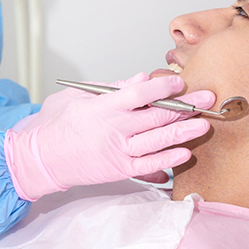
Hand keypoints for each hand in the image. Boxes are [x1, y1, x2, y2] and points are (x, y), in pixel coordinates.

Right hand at [5, 73, 214, 200]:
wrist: (41, 159)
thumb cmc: (56, 125)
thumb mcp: (79, 96)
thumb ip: (111, 88)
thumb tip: (140, 78)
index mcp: (104, 107)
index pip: (139, 93)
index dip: (163, 87)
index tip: (180, 81)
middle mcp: (114, 129)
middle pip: (156, 115)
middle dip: (186, 105)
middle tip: (207, 98)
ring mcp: (118, 151)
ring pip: (158, 140)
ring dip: (184, 131)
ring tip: (204, 123)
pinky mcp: (119, 170)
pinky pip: (149, 166)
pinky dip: (168, 160)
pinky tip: (185, 152)